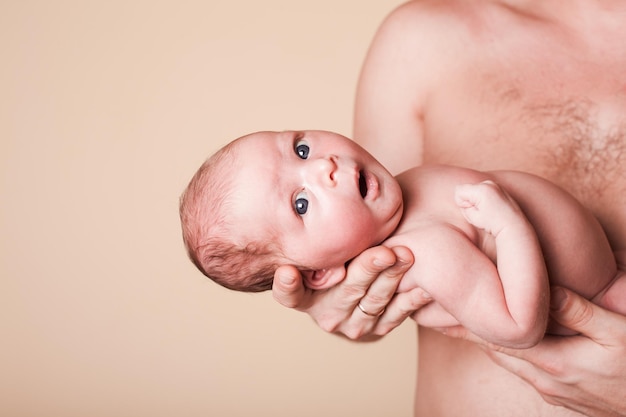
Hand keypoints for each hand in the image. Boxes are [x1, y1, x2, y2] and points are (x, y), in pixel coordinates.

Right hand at [272, 245, 430, 339]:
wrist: (357, 296)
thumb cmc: (337, 259)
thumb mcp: (324, 253)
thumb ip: (324, 240)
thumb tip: (328, 195)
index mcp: (305, 295)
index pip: (289, 294)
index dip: (288, 285)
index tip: (288, 272)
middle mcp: (325, 312)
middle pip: (346, 290)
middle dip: (367, 269)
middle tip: (384, 252)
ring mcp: (353, 324)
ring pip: (375, 301)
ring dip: (393, 277)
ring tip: (406, 256)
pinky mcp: (378, 329)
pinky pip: (397, 314)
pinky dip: (411, 299)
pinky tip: (423, 286)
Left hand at [444, 287, 625, 416]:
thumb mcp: (618, 334)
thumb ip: (580, 313)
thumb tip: (547, 289)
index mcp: (553, 364)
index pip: (498, 341)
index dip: (469, 325)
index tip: (443, 309)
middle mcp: (544, 381)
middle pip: (496, 353)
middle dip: (470, 332)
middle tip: (444, 311)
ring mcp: (551, 392)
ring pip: (509, 362)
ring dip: (488, 342)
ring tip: (466, 322)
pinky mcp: (560, 396)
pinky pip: (524, 371)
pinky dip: (508, 354)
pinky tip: (507, 341)